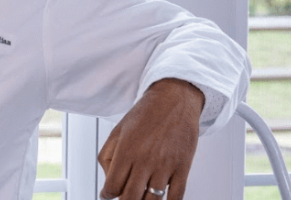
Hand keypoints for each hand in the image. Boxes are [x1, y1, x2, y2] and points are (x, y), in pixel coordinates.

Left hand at [98, 78, 204, 199]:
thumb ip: (107, 156)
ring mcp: (165, 165)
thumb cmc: (146, 114)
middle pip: (131, 198)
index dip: (107, 194)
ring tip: (142, 196)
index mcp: (127, 150)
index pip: (112, 186)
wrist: (174, 99)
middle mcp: (145, 159)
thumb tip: (109, 180)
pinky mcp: (183, 167)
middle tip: (126, 196)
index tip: (108, 193)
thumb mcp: (118, 130)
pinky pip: (176, 196)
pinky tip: (162, 198)